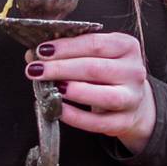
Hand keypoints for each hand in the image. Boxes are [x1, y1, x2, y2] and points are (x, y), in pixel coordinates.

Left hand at [24, 32, 156, 153]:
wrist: (133, 102)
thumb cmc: (109, 74)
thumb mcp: (97, 56)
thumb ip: (69, 53)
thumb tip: (33, 55)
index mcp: (127, 47)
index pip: (95, 43)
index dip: (66, 47)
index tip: (42, 51)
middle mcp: (134, 71)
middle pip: (95, 68)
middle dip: (61, 68)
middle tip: (36, 70)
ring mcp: (132, 98)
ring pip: (103, 95)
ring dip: (73, 91)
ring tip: (51, 88)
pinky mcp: (124, 121)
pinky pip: (98, 122)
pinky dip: (76, 117)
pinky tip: (59, 110)